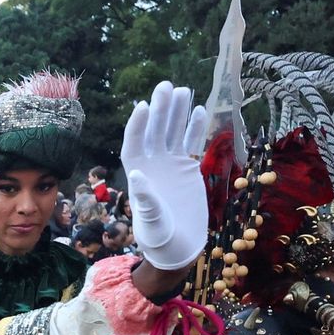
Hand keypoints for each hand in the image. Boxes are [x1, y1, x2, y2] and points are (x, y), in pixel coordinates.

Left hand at [120, 81, 211, 272]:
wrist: (178, 247)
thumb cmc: (159, 238)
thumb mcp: (151, 221)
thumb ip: (145, 199)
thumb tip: (137, 176)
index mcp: (136, 173)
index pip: (134, 143)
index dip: (138, 125)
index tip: (144, 106)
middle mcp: (151, 165)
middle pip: (154, 131)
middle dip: (160, 110)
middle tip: (167, 87)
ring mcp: (169, 164)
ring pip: (173, 132)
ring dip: (177, 113)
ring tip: (184, 90)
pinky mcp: (187, 168)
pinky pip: (190, 143)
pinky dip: (194, 127)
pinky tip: (200, 109)